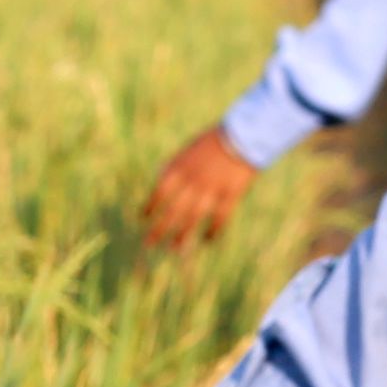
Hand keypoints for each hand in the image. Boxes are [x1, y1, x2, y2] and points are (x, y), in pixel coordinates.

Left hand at [140, 128, 259, 250]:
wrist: (243, 135)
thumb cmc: (215, 140)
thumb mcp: (190, 150)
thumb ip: (178, 168)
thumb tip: (165, 186)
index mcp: (180, 167)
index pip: (160, 192)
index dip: (151, 206)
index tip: (143, 218)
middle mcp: (192, 181)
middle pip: (173, 210)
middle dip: (160, 229)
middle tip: (149, 244)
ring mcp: (211, 190)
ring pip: (193, 218)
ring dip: (183, 236)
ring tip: (175, 250)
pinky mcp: (230, 196)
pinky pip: (219, 218)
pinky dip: (213, 231)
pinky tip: (207, 241)